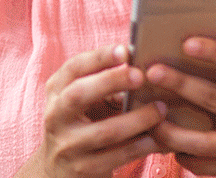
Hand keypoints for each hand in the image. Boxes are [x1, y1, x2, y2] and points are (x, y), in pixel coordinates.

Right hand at [17, 44, 167, 177]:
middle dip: (110, 82)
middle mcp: (55, 116)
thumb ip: (105, 86)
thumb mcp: (85, 103)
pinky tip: (156, 138)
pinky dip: (139, 146)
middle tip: (140, 75)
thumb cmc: (82, 125)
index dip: (98, 58)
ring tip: (160, 109)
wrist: (60, 170)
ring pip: (104, 131)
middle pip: (78, 95)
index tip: (125, 50)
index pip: (73, 68)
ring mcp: (67, 145)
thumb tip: (143, 70)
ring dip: (137, 119)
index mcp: (56, 92)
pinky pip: (116, 156)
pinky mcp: (83, 168)